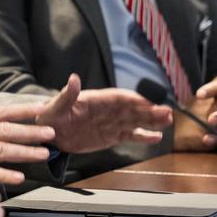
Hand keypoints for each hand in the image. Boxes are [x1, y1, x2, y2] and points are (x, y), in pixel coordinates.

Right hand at [0, 99, 54, 185]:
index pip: (2, 112)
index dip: (23, 110)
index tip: (42, 108)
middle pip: (6, 130)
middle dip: (30, 131)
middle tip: (50, 133)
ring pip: (0, 150)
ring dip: (24, 152)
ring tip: (43, 154)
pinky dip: (4, 175)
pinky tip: (19, 177)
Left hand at [37, 74, 171, 152]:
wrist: (48, 133)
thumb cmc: (50, 116)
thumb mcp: (56, 106)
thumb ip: (67, 94)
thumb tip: (73, 79)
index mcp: (97, 100)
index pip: (120, 98)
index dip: (134, 100)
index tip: (148, 103)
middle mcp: (108, 110)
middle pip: (133, 109)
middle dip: (150, 110)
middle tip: (167, 112)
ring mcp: (111, 123)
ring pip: (135, 121)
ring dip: (151, 121)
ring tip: (168, 121)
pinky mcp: (111, 136)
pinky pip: (130, 136)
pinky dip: (143, 137)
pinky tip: (156, 137)